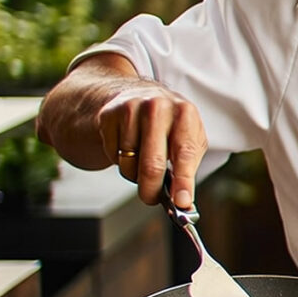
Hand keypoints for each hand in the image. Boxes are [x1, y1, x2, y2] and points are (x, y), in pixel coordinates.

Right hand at [37, 53, 207, 208]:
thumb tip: (183, 201)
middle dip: (152, 189)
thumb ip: (188, 167)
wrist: (136, 94)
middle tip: (152, 199)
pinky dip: (121, 161)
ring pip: (129, 163)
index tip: (182, 202)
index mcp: (185, 113)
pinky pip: (113, 155)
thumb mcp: (189, 138)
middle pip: (152, 164)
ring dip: (135, 174)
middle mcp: (157, 107)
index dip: (183, 181)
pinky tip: (129, 147)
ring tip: (143, 160)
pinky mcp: (108, 115)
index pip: (185, 153)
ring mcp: (130, 108)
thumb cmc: (170, 125)